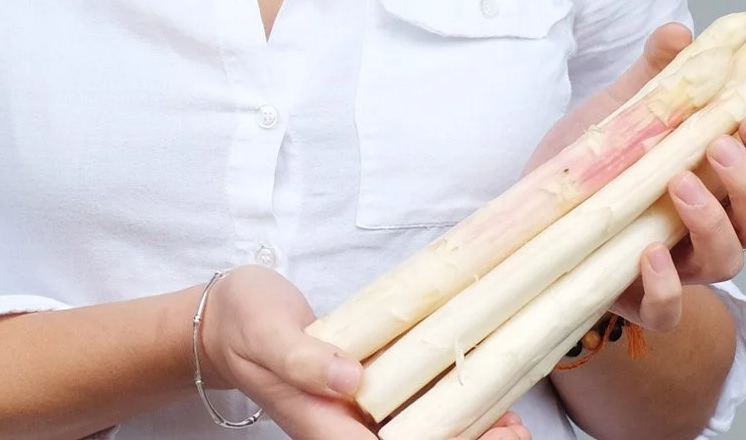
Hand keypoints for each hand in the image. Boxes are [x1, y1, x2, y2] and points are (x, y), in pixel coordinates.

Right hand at [197, 265, 530, 437]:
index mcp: (322, 424)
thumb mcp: (268, 332)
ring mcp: (356, 413)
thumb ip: (303, 359)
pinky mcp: (366, 391)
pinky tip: (483, 398)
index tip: (487, 438)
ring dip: (467, 432)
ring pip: (419, 433)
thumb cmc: (246, 321)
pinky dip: (451, 406)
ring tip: (516, 425)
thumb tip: (350, 380)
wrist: (228, 318)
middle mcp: (345, 428)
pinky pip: (414, 408)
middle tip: (517, 433)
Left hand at [525, 25, 745, 333]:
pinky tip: (650, 253)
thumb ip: (658, 72)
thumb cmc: (596, 158)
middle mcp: (711, 228)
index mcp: (719, 181)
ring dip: (714, 224)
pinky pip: (667, 310)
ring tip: (680, 185)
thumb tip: (680, 32)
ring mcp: (679, 266)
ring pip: (727, 261)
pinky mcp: (638, 297)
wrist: (536, 205)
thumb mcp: (625, 107)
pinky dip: (666, 287)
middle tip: (720, 147)